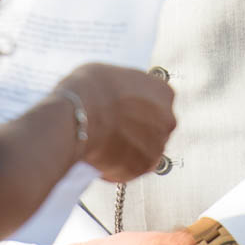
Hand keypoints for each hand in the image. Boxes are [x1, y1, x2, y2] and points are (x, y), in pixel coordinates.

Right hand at [56, 63, 174, 181]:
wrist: (77, 116)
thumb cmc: (90, 91)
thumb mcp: (112, 76)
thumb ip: (125, 90)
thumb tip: (118, 97)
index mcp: (163, 92)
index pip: (158, 102)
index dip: (139, 108)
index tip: (127, 112)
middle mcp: (166, 119)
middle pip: (154, 128)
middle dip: (137, 131)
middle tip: (115, 130)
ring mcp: (157, 145)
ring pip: (144, 151)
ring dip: (129, 151)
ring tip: (105, 145)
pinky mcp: (142, 167)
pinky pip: (131, 169)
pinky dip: (118, 167)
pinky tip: (101, 157)